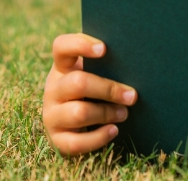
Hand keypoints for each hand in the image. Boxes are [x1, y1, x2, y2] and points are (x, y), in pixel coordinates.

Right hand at [42, 33, 137, 154]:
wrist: (74, 125)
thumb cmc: (94, 91)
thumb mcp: (95, 74)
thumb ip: (107, 65)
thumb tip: (136, 59)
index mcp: (62, 67)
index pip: (61, 47)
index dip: (80, 45)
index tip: (104, 49)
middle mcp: (53, 88)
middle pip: (78, 83)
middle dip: (109, 89)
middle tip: (132, 96)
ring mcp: (52, 114)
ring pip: (79, 113)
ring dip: (107, 113)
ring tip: (124, 113)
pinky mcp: (57, 138)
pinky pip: (76, 142)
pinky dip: (98, 137)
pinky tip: (114, 130)